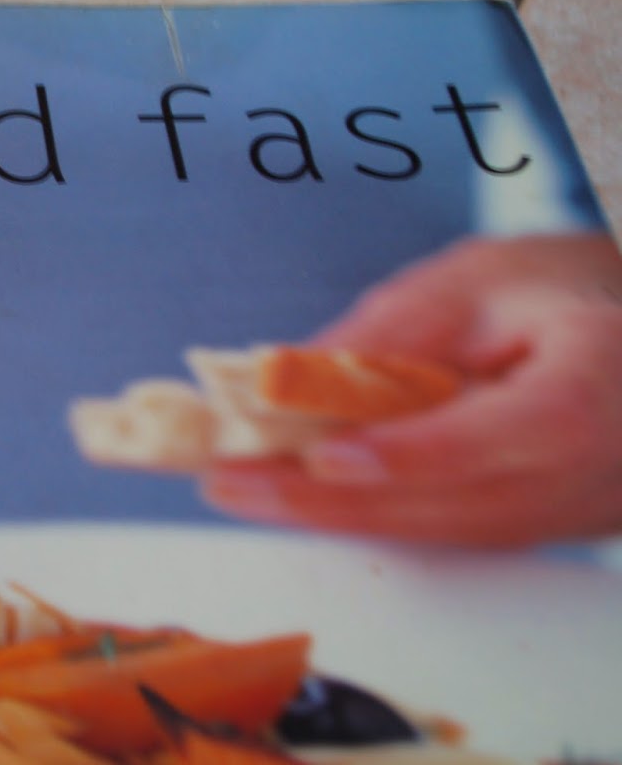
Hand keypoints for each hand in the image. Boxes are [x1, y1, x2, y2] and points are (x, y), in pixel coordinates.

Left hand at [201, 233, 621, 547]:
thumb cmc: (554, 291)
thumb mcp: (475, 282)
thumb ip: (393, 333)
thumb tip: (294, 381)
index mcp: (601, 383)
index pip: (520, 431)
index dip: (419, 452)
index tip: (329, 457)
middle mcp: (602, 468)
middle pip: (462, 499)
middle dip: (336, 497)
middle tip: (232, 480)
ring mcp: (580, 511)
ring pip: (448, 530)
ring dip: (338, 516)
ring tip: (241, 489)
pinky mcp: (547, 529)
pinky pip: (451, 534)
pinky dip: (372, 517)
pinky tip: (297, 498)